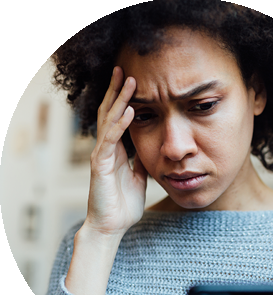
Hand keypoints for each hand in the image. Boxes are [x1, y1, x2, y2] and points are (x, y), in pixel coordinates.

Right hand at [84, 66, 146, 236]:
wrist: (112, 226)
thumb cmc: (123, 204)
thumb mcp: (139, 177)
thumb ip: (141, 161)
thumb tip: (150, 149)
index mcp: (117, 151)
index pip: (118, 119)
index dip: (124, 99)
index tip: (132, 81)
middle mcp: (107, 149)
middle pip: (110, 113)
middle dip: (117, 91)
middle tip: (123, 68)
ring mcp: (102, 156)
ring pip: (109, 121)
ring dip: (119, 100)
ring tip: (128, 80)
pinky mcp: (100, 166)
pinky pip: (110, 142)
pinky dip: (120, 125)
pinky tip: (130, 111)